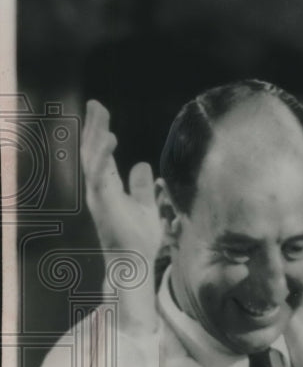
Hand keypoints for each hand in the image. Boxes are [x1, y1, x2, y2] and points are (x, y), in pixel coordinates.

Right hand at [82, 100, 160, 267]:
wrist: (134, 263)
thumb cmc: (138, 239)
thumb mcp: (146, 206)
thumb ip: (141, 186)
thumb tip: (142, 164)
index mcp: (108, 188)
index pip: (102, 155)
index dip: (100, 134)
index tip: (101, 114)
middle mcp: (100, 189)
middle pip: (93, 152)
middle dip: (93, 127)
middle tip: (96, 104)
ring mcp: (99, 195)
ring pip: (92, 159)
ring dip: (95, 135)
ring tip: (101, 115)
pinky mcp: (103, 202)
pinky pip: (99, 174)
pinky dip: (103, 155)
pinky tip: (109, 138)